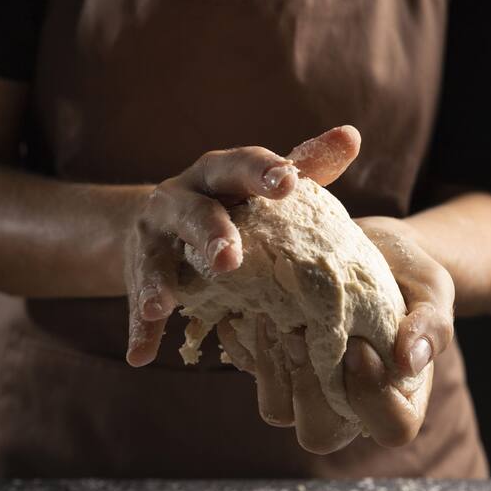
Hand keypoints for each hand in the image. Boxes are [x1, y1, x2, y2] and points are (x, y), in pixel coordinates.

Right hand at [125, 126, 361, 366]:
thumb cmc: (228, 200)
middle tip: (229, 260)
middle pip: (195, 210)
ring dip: (160, 281)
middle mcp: (181, 196)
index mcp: (218, 173)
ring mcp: (155, 234)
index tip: (287, 182)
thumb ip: (304, 164)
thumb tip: (352, 136)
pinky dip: (140, 328)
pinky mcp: (140, 269)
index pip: (241, 166)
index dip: (263, 173)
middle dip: (211, 232)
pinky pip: (139, 299)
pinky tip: (142, 353)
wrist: (158, 218)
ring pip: (156, 255)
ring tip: (161, 304)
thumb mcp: (258, 182)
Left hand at [216, 217, 454, 453]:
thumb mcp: (432, 288)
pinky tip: (254, 306)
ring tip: (276, 317)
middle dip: (311, 388)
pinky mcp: (272, 362)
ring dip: (272, 365)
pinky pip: (247, 368)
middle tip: (306, 332)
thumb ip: (432, 324)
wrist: (368, 248)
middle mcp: (346, 404)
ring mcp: (304, 387)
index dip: (372, 396)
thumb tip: (410, 360)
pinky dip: (246, 340)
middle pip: (321, 433)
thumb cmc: (408, 275)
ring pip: (276, 409)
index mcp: (396, 399)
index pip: (390, 427)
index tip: (359, 345)